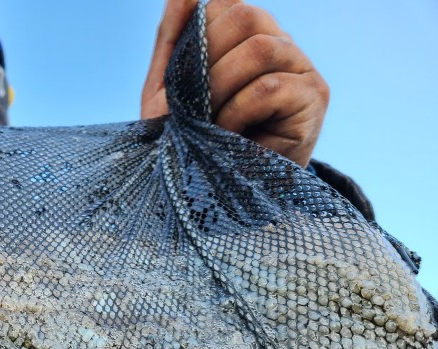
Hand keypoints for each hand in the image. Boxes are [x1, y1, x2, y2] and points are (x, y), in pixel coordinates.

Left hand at [141, 0, 328, 166]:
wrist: (212, 194)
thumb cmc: (190, 142)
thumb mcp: (170, 90)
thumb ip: (174, 40)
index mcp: (248, 36)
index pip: (225, 4)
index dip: (198, 36)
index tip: (185, 79)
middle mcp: (280, 45)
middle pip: (246, 16)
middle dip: (208, 61)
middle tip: (195, 103)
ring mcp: (303, 70)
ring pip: (259, 50)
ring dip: (220, 89)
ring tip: (211, 123)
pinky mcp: (314, 100)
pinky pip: (269, 87)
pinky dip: (237, 112)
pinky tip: (229, 135)